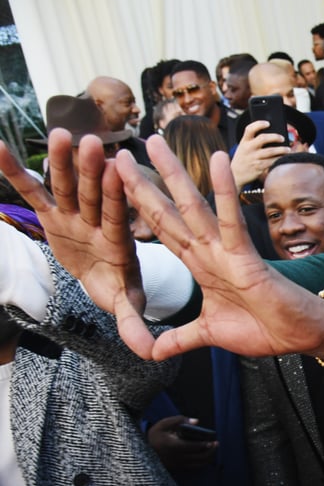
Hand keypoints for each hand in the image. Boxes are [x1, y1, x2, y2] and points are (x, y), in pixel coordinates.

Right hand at [0, 131, 146, 338]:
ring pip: (65, 186)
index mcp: (118, 239)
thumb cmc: (117, 288)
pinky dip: (14, 171)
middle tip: (90, 142)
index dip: (117, 195)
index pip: (118, 216)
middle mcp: (96, 221)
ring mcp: (72, 215)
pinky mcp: (51, 214)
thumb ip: (132, 322)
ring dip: (60, 162)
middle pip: (92, 194)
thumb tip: (146, 351)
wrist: (104, 277)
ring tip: (57, 134)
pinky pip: (31, 191)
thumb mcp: (125, 304)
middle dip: (90, 170)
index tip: (118, 170)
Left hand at [114, 135, 323, 360]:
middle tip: (118, 152)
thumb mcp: (207, 334)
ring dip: (174, 174)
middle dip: (143, 182)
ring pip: (194, 206)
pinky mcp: (246, 256)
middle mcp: (209, 252)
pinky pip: (232, 220)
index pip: (163, 231)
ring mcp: (226, 250)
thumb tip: (151, 352)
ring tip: (156, 142)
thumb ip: (179, 339)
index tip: (116, 184)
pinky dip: (224, 191)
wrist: (297, 336)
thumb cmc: (263, 329)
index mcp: (200, 266)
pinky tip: (218, 161)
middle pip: (169, 212)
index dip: (138, 208)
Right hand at [146, 415, 216, 470]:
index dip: (205, 445)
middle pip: (199, 457)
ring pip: (198, 464)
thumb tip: (196, 421)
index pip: (193, 447)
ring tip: (213, 450)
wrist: (142, 451)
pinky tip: (205, 456)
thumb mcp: (163, 424)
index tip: (213, 441)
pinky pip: (193, 467)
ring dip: (208, 458)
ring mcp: (177, 465)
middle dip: (210, 451)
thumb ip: (179, 420)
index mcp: (173, 446)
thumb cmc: (155, 435)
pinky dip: (201, 463)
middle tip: (216, 444)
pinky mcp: (177, 468)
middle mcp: (176, 457)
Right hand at [231, 120, 290, 188]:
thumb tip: (273, 137)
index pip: (250, 129)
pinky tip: (284, 158)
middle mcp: (248, 148)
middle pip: (263, 138)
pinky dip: (279, 159)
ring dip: (281, 149)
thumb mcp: (244, 148)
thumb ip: (253, 141)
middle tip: (282, 138)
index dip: (259, 124)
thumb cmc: (243, 158)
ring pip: (270, 151)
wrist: (236, 174)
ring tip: (288, 149)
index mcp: (244, 141)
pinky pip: (272, 161)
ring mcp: (253, 158)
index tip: (268, 123)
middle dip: (275, 137)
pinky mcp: (259, 167)